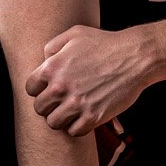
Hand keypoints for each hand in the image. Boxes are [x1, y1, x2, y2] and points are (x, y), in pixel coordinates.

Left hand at [24, 23, 154, 136]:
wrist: (135, 57)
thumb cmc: (105, 43)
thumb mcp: (75, 34)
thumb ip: (53, 46)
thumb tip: (43, 61)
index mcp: (52, 67)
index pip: (30, 89)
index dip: (39, 90)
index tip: (50, 90)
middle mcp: (60, 87)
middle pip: (39, 108)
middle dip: (49, 105)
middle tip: (62, 102)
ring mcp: (76, 104)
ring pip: (54, 123)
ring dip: (61, 119)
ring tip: (72, 112)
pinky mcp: (93, 116)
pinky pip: (74, 132)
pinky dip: (78, 127)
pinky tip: (85, 117)